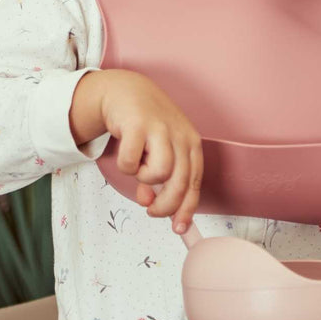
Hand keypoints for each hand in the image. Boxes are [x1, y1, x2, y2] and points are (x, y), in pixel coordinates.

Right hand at [98, 70, 203, 233]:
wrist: (125, 91)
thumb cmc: (146, 124)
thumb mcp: (159, 150)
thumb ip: (159, 177)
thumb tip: (149, 202)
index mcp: (191, 143)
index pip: (195, 183)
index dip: (187, 209)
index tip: (179, 228)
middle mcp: (180, 136)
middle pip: (180, 184)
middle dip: (164, 206)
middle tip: (150, 209)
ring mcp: (160, 129)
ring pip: (160, 173)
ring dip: (144, 179)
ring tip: (138, 168)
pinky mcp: (137, 125)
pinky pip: (131, 163)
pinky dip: (126, 167)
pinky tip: (126, 154)